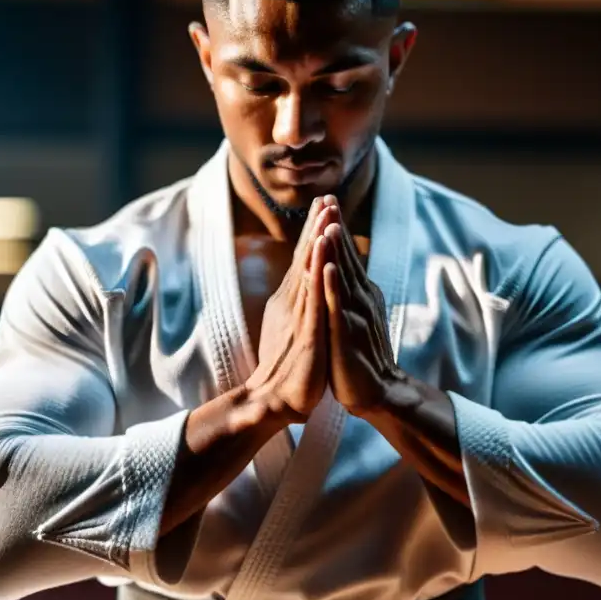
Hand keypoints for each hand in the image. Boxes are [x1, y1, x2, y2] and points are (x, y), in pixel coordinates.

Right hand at [246, 197, 336, 419]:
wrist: (274, 401)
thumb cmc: (289, 365)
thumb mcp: (295, 325)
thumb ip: (299, 302)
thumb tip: (305, 279)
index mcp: (293, 301)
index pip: (305, 259)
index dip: (314, 231)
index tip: (325, 203)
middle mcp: (292, 304)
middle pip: (305, 260)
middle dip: (316, 227)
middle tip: (326, 198)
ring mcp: (298, 320)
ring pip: (308, 276)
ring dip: (316, 246)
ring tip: (325, 218)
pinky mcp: (307, 339)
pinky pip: (313, 307)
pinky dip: (316, 282)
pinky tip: (320, 262)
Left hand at [322, 214, 405, 412]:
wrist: (377, 393)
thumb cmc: (358, 356)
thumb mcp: (351, 317)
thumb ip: (346, 294)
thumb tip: (340, 271)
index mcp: (358, 293)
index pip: (344, 254)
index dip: (335, 227)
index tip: (326, 200)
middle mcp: (360, 298)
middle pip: (345, 256)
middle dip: (335, 226)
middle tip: (328, 197)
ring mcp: (354, 315)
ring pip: (343, 275)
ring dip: (336, 248)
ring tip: (328, 221)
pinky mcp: (346, 335)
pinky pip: (337, 306)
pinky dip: (332, 285)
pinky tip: (327, 266)